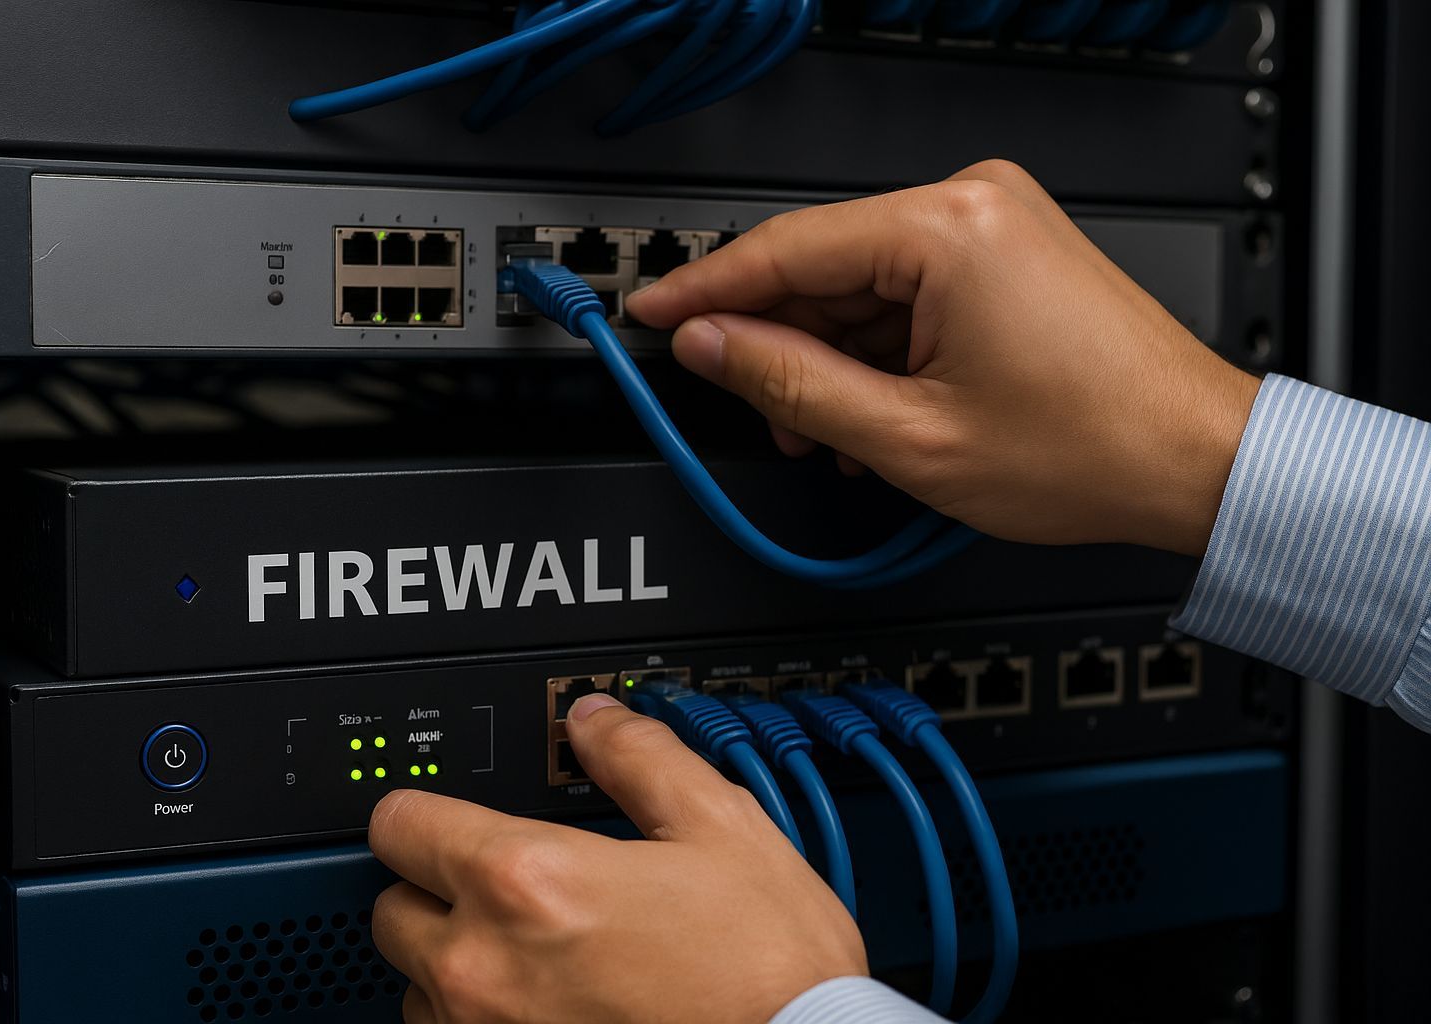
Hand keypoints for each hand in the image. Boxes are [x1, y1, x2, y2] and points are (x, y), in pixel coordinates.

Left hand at [370, 693, 864, 1022]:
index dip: (425, 809)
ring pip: (420, 988)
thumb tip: (597, 722)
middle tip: (510, 886)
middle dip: (438, 888)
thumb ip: (641, 757)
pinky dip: (485, 1022)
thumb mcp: (719, 827)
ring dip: (458, 964)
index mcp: (524, 882)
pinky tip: (552, 1006)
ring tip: (539, 953)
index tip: (448, 816)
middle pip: (393, 909)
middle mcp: (482, 969)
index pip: (398, 824)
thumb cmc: (767, 970)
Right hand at [625, 160, 1260, 557]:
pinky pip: (907, 294)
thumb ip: (789, 383)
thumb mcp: (908, 436)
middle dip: (777, 346)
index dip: (703, 292)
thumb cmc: (1091, 447)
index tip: (648, 313)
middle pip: (822, 268)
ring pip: (861, 288)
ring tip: (830, 435)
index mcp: (947, 227)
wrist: (1195, 461)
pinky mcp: (1006, 255)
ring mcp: (993, 226)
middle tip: (753, 413)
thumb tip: (710, 346)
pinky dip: (877, 353)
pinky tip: (870, 412)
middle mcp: (972, 204)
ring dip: (829, 360)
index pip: (784, 249)